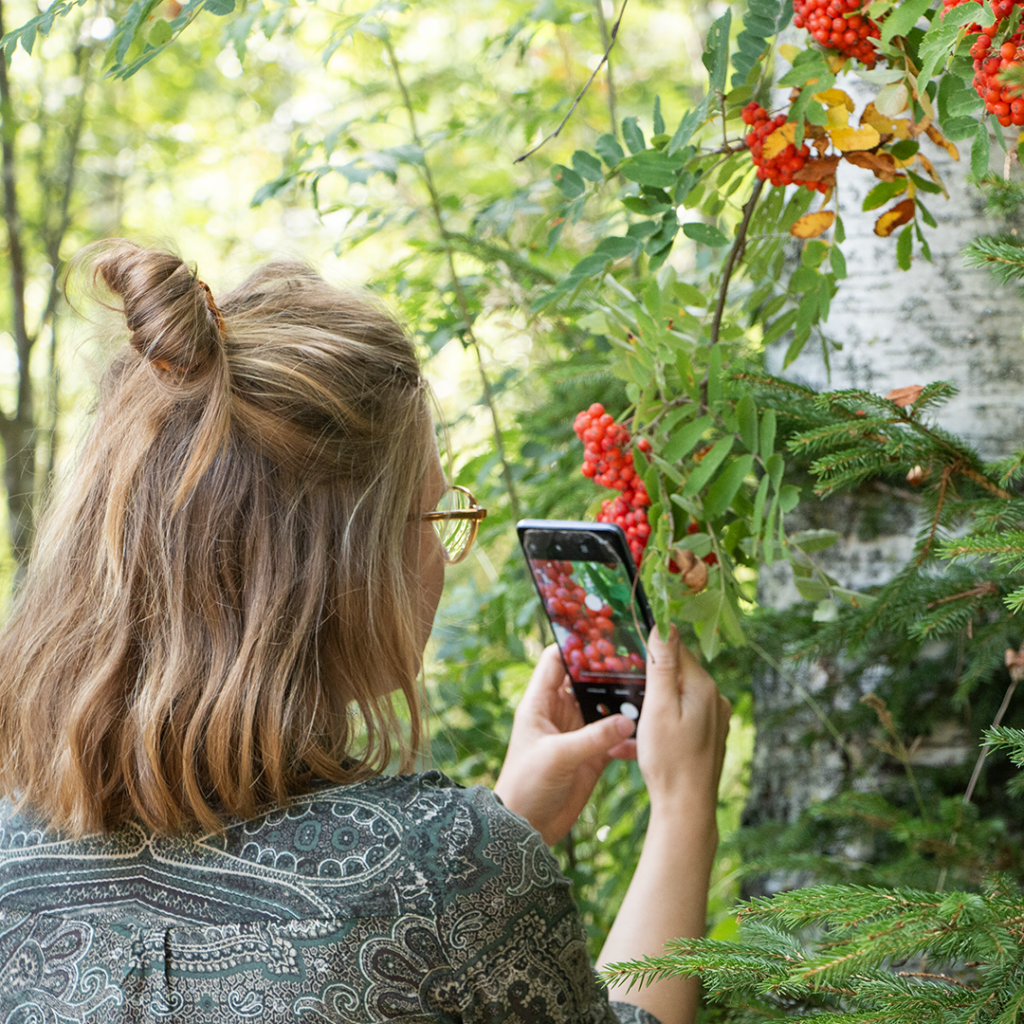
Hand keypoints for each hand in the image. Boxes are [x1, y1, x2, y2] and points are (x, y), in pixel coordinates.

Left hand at [494, 645, 635, 845]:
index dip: (576, 645)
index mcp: (541, 702)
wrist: (526, 828)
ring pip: (605, 707)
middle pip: (587, 681)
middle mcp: (560, 712)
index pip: (556, 660)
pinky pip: (615, 737)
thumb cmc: (527, 785)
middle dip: (610, 672)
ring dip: (624, 703)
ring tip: (651, 691)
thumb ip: (593, 737)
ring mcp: (577, 733)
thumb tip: (628, 720)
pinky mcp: (592, 755)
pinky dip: (630, 734)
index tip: (604, 634)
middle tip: (640, 661)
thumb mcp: (558, 756)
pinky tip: (647, 732)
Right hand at [637, 625, 730, 818]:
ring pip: (679, 696)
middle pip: (678, 673)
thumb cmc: (669, 759)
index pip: (676, 649)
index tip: (628, 651)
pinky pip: (683, 718)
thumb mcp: (658, 707)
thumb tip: (663, 625)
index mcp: (703, 686)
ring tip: (633, 722)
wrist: (687, 808)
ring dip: (655, 703)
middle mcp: (715, 698)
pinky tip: (642, 741)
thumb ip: (662, 665)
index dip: (652, 648)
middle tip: (625, 691)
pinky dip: (662, 722)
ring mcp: (715, 719)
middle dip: (651, 678)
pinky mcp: (710, 736)